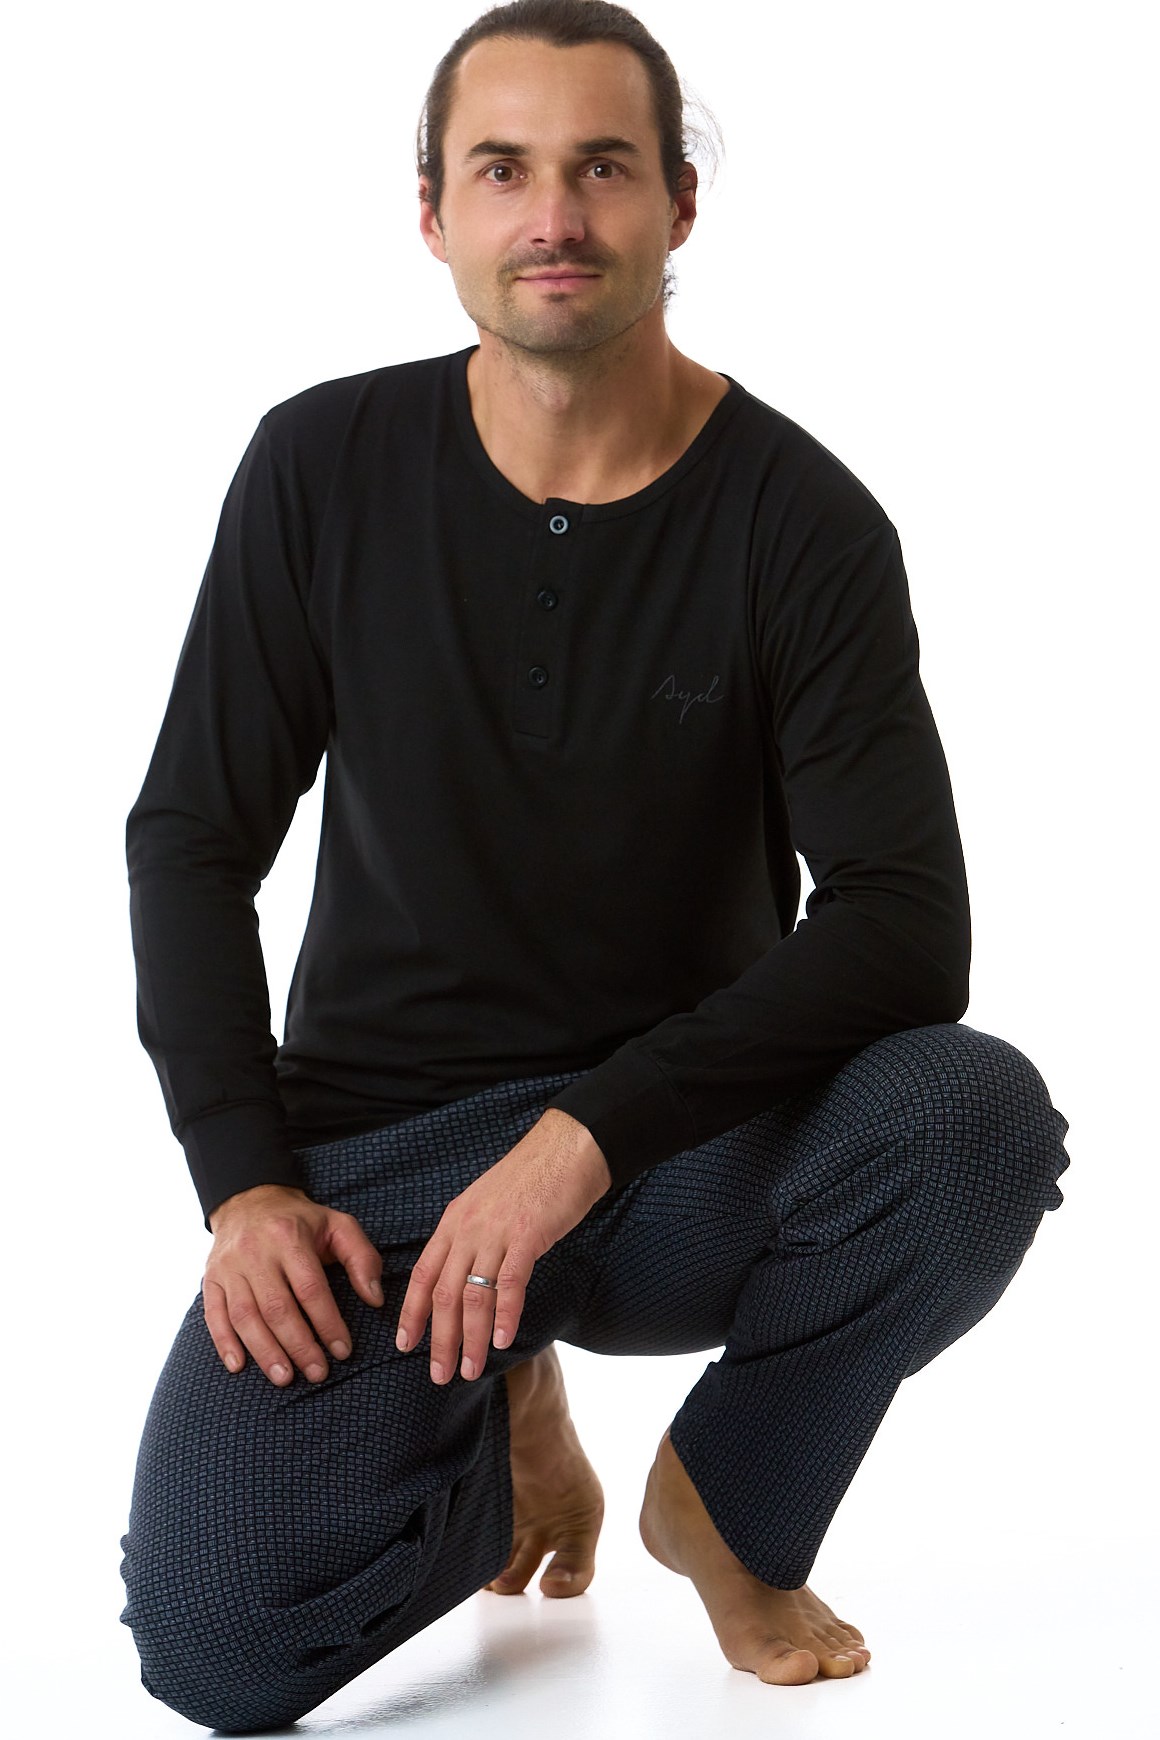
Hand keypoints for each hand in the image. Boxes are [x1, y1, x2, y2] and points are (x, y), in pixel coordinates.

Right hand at [204, 1183, 383, 1385]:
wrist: (249, 1200)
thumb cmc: (301, 1221)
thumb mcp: (339, 1225)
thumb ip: (362, 1258)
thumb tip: (375, 1299)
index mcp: (289, 1237)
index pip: (310, 1288)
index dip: (327, 1323)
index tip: (343, 1351)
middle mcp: (255, 1252)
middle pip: (277, 1307)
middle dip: (299, 1345)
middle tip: (318, 1374)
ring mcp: (229, 1267)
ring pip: (244, 1316)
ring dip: (265, 1351)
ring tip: (285, 1378)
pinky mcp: (211, 1278)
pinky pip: (214, 1314)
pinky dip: (223, 1343)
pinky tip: (238, 1366)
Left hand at [395, 1108, 610, 1385]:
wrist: (566, 1147)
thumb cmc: (531, 1178)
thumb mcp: (486, 1204)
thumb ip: (471, 1237)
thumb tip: (463, 1277)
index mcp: (454, 1221)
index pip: (422, 1273)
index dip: (411, 1312)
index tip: (404, 1345)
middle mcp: (467, 1228)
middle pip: (443, 1292)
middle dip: (439, 1339)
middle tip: (438, 1374)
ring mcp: (496, 1232)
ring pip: (473, 1295)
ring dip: (470, 1338)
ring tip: (470, 1369)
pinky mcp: (527, 1235)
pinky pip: (510, 1282)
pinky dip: (504, 1314)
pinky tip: (501, 1340)